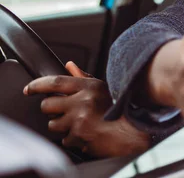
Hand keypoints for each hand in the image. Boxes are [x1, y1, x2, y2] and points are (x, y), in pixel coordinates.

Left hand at [24, 61, 149, 157]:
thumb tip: (70, 65)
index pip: (55, 82)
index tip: (29, 89)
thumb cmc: (119, 109)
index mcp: (89, 87)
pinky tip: (85, 134)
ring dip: (62, 126)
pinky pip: (64, 139)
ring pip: (53, 124)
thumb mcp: (102, 88)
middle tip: (65, 111)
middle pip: (48, 105)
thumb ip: (83, 78)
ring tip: (79, 124)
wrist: (132, 133)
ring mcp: (79, 120)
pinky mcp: (78, 136)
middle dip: (53, 110)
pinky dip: (72, 139)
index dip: (38, 85)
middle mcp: (83, 101)